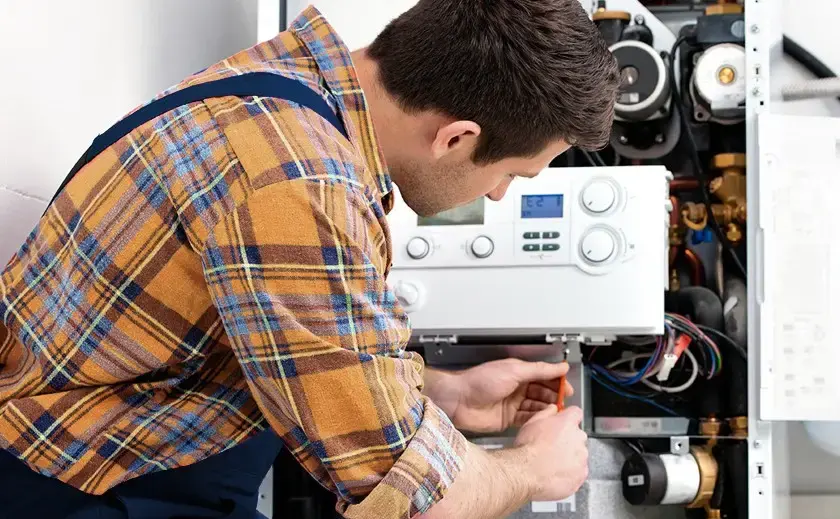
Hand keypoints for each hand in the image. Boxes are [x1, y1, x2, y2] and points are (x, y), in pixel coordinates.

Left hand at [423, 358, 573, 433]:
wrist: (458, 400)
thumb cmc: (478, 382)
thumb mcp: (513, 371)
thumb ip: (538, 370)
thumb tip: (559, 366)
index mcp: (518, 372)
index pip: (543, 375)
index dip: (556, 381)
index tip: (567, 387)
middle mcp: (516, 388)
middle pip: (542, 392)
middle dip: (553, 397)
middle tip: (563, 402)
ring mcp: (512, 404)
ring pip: (536, 407)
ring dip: (546, 409)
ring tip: (555, 412)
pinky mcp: (508, 419)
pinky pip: (527, 419)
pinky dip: (536, 419)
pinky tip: (543, 420)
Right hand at [514, 405, 588, 500]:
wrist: (527, 472)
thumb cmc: (528, 448)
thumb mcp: (531, 422)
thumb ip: (546, 413)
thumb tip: (553, 409)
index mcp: (568, 422)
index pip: (576, 413)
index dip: (568, 418)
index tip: (563, 423)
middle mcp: (578, 438)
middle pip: (577, 435)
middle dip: (568, 440)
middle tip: (552, 447)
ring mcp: (582, 457)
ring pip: (579, 454)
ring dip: (570, 457)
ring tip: (552, 463)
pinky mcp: (581, 474)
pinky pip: (579, 471)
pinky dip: (570, 472)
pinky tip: (556, 473)